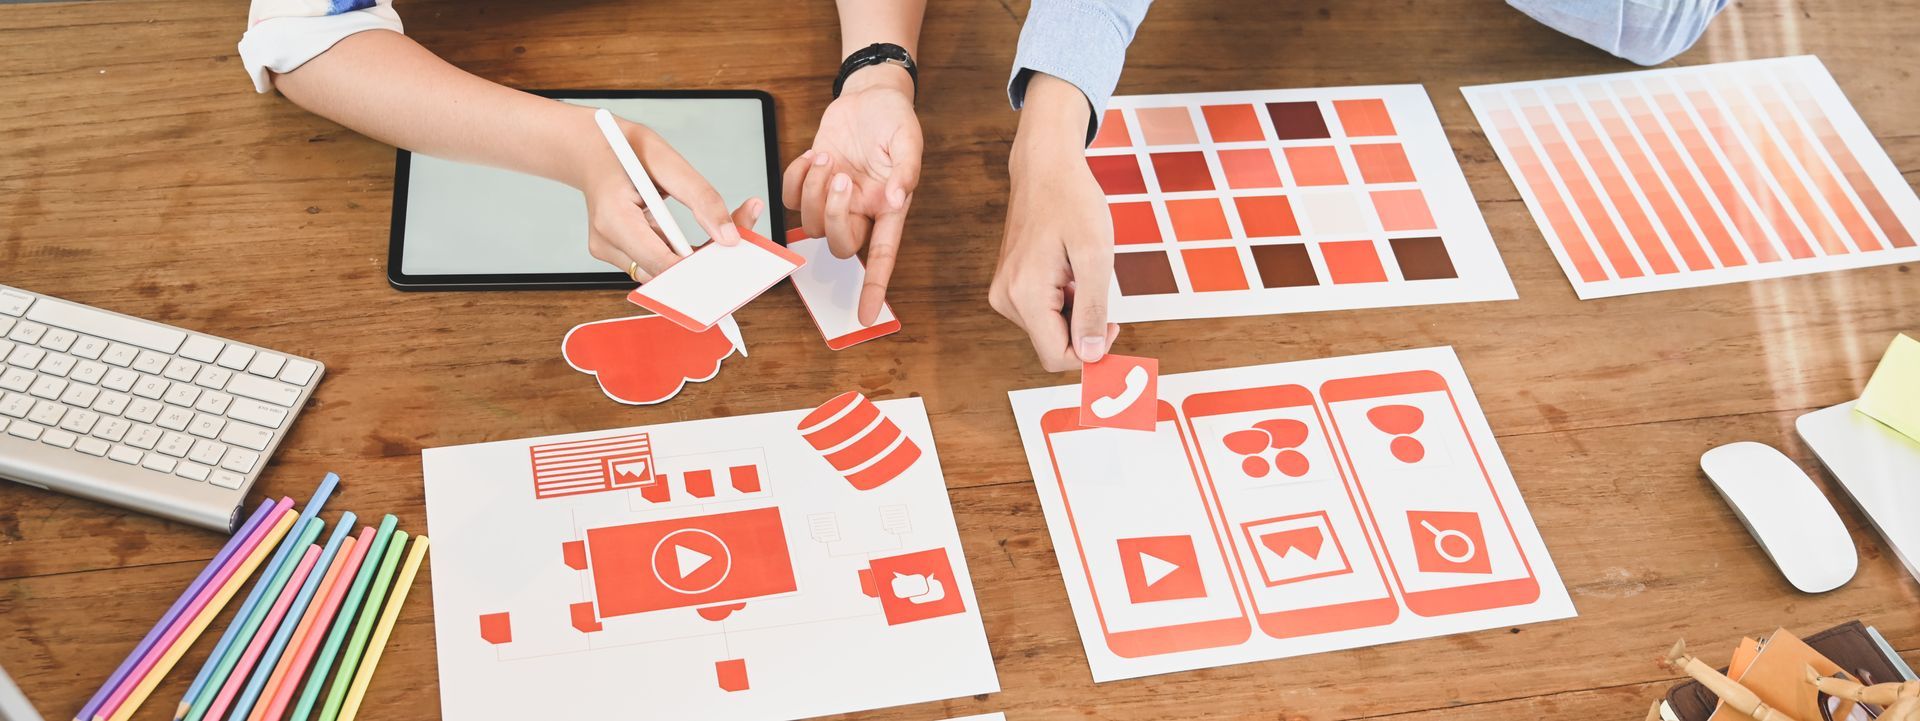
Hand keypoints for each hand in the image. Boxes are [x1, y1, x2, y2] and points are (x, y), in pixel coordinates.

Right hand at [578, 112, 751, 281]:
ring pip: (664, 273)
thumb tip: (730, 237)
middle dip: (705, 263)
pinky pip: (658, 264)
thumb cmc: (624, 149)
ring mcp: (610, 251)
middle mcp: (606, 243)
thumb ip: (702, 199)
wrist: (589, 149)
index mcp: (612, 218)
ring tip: (721, 231)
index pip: (661, 263)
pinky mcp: (619, 253)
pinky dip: (683, 255)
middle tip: (741, 240)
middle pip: (665, 274)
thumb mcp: (667, 160)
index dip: (699, 270)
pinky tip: (701, 238)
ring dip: (696, 259)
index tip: (732, 262)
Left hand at [782, 64, 922, 322]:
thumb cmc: (895, 119)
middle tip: (840, 175)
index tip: (867, 315)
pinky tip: (811, 157)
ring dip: (813, 189)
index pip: (882, 257)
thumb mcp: (909, 140)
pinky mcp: (811, 180)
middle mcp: (861, 210)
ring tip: (828, 157)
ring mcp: (834, 198)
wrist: (870, 94)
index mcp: (888, 208)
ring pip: (811, 222)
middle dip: (833, 212)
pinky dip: (795, 178)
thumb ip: (906, 171)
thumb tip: (899, 198)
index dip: (874, 287)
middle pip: (839, 243)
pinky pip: (791, 198)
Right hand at [989, 74, 1120, 372]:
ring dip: (1074, 312)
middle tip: (1100, 288)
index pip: (1057, 356)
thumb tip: (1091, 355)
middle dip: (1083, 328)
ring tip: (1080, 270)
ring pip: (1048, 330)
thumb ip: (1092, 309)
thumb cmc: (1072, 202)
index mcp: (1025, 294)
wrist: (1045, 168)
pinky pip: (1041, 313)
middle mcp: (1006, 298)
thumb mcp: (1095, 255)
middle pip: (1052, 345)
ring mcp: (1004, 292)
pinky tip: (1068, 270)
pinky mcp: (1008, 285)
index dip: (1091, 352)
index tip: (1113, 324)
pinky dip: (1063, 301)